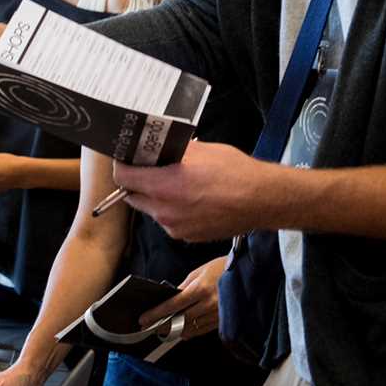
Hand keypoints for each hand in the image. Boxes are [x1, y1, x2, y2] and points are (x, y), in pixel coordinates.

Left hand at [112, 141, 266, 241]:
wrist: (262, 200)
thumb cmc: (236, 173)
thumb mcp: (201, 151)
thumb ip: (173, 152)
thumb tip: (158, 148)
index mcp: (163, 186)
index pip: (123, 177)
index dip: (123, 166)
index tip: (127, 160)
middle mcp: (164, 210)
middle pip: (133, 196)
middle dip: (138, 183)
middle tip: (151, 170)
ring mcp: (175, 226)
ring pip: (152, 210)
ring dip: (156, 198)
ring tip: (177, 185)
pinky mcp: (186, 236)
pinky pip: (169, 221)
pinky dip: (173, 211)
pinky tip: (191, 200)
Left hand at [140, 255, 226, 339]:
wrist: (248, 272)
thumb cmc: (223, 267)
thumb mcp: (200, 271)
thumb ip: (184, 286)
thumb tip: (170, 299)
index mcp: (201, 288)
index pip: (173, 305)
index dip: (157, 314)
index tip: (145, 319)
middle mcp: (209, 303)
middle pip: (181, 320)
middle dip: (164, 325)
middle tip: (152, 328)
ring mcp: (218, 314)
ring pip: (192, 328)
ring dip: (176, 331)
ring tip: (164, 331)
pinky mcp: (224, 320)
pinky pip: (204, 330)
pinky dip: (192, 332)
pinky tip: (183, 332)